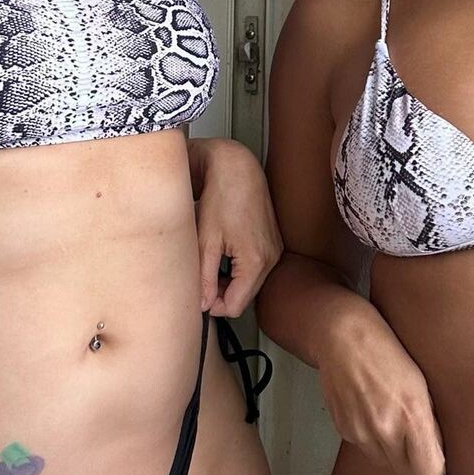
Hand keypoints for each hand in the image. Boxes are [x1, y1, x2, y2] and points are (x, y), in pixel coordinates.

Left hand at [189, 137, 282, 316]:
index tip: (198, 295)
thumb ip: (205, 277)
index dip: (213, 306)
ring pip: (251, 283)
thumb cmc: (222, 196)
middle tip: (201, 278)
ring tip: (212, 262)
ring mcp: (275, 250)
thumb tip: (203, 303)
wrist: (237, 167)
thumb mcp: (206, 240)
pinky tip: (226, 252)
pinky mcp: (273, 241)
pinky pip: (257, 267)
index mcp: (256, 261)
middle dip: (222, 293)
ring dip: (231, 281)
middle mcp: (271, 258)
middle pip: (245, 296)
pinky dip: (241, 267)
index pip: (235, 306)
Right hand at [317, 305, 446, 474]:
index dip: (433, 467)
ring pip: (383, 460)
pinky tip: (369, 406)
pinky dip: (369, 434)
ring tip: (386, 411)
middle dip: (411, 456)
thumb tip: (436, 450)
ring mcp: (361, 431)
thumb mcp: (420, 381)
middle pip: (405, 471)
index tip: (433, 457)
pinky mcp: (343, 429)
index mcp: (411, 414)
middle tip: (408, 427)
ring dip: (389, 447)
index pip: (429, 473)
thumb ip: (429, 421)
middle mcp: (385, 428)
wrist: (341, 334)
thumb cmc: (384, 347)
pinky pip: (364, 445)